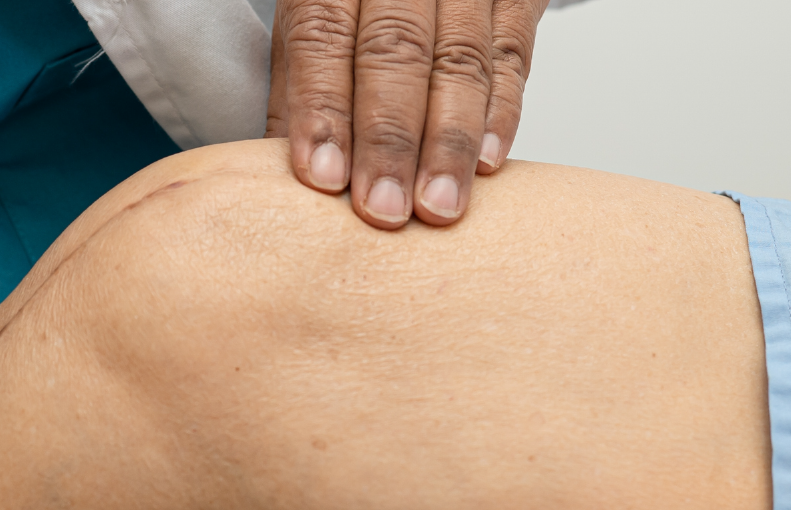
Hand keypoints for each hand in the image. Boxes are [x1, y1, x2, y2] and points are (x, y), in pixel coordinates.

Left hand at [264, 0, 546, 227]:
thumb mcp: (310, 20)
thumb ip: (298, 91)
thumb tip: (279, 180)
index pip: (324, 37)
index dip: (325, 109)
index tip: (326, 178)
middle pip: (396, 53)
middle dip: (390, 139)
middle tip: (385, 208)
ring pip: (461, 60)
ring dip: (449, 141)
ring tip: (438, 204)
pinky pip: (511, 56)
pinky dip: (500, 114)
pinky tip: (486, 164)